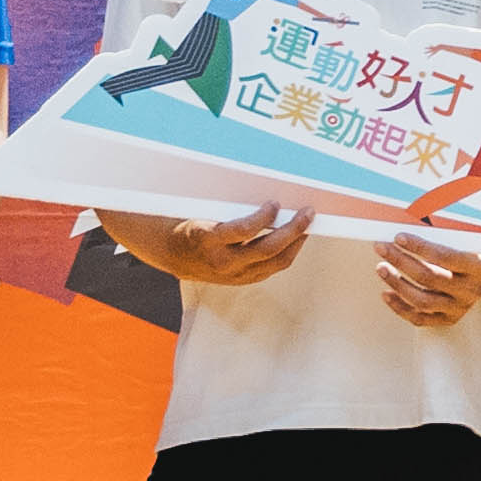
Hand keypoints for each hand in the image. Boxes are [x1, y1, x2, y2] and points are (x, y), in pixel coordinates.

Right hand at [146, 206, 313, 285]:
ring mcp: (233, 275)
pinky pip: (272, 269)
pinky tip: (295, 240)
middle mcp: (222, 261)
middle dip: (292, 230)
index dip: (262, 217)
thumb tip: (267, 199)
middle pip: (266, 249)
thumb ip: (230, 211)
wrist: (173, 254)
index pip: (242, 230)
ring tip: (307, 226)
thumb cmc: (191, 226)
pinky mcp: (241, 280)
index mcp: (207, 239)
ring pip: (274, 262)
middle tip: (308, 213)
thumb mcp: (202, 214)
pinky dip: (287, 253)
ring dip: (295, 242)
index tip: (274, 203)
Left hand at [375, 234, 480, 328]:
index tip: (398, 236)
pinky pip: (420, 319)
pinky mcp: (449, 318)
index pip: (445, 257)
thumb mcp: (469, 237)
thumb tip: (411, 217)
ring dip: (397, 284)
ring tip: (381, 268)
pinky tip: (386, 293)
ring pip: (422, 301)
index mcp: (479, 266)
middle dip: (401, 261)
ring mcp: (460, 307)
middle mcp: (470, 290)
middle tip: (381, 247)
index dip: (419, 247)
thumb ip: (446, 231)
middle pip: (429, 278)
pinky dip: (400, 307)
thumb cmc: (474, 248)